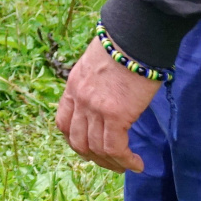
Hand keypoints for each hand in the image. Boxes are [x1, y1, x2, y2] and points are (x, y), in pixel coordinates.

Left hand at [55, 39, 159, 171]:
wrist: (135, 34)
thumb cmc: (124, 45)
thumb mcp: (99, 65)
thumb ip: (96, 85)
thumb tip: (109, 100)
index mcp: (73, 86)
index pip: (64, 123)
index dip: (75, 140)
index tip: (91, 149)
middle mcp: (80, 99)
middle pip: (78, 141)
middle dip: (94, 157)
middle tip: (111, 163)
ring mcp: (95, 108)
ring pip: (96, 148)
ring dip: (112, 163)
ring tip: (127, 166)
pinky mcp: (116, 114)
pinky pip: (116, 148)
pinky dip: (125, 160)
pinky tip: (137, 163)